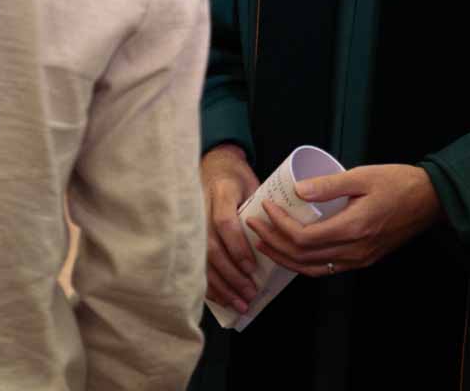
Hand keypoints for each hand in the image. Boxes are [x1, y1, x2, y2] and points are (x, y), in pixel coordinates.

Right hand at [201, 144, 261, 313]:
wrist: (214, 166)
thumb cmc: (238, 178)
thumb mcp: (253, 184)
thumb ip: (262, 210)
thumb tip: (281, 243)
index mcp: (221, 190)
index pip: (224, 222)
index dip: (237, 247)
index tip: (251, 267)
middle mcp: (201, 207)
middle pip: (211, 247)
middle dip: (231, 275)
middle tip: (249, 293)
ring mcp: (191, 222)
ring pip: (202, 259)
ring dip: (221, 285)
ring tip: (238, 303)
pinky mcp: (188, 235)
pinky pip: (195, 263)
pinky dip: (208, 284)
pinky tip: (221, 299)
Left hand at [249, 164, 441, 276]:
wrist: (430, 200)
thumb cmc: (399, 184)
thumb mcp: (362, 176)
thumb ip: (329, 185)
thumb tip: (297, 190)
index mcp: (353, 229)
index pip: (303, 238)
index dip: (278, 226)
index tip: (266, 208)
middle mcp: (354, 251)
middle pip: (302, 258)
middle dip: (273, 243)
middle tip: (255, 225)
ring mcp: (359, 259)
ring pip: (312, 269)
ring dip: (284, 258)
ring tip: (265, 242)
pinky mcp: (363, 259)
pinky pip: (327, 269)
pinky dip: (304, 263)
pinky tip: (293, 251)